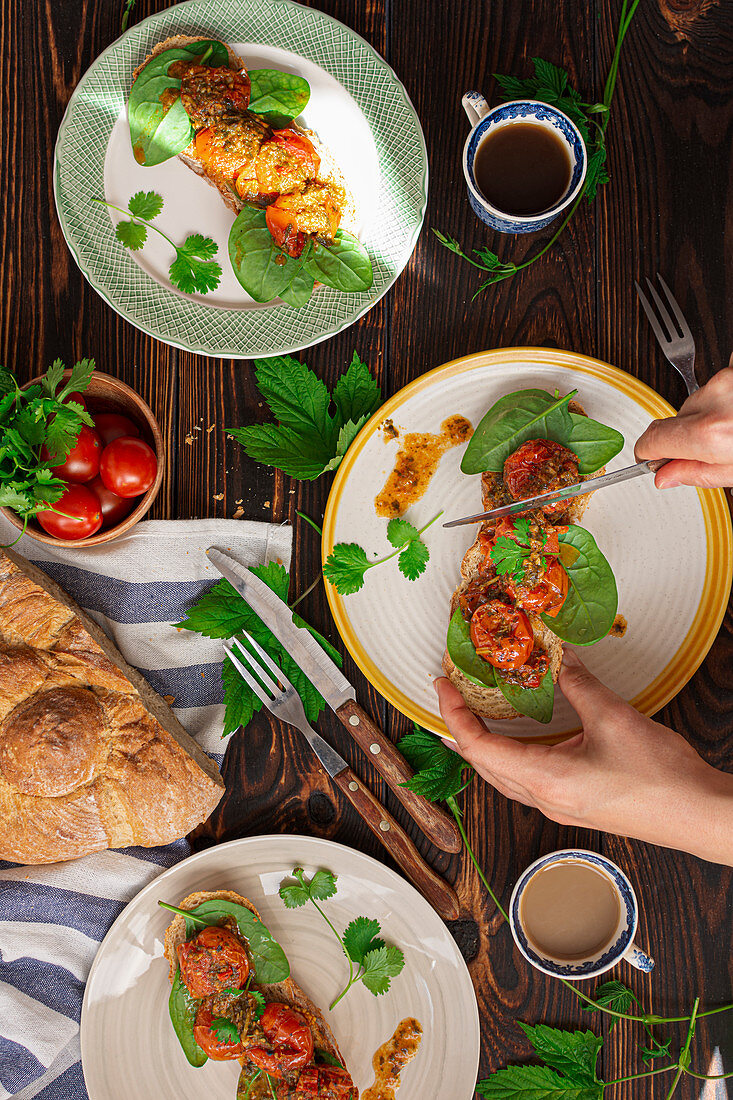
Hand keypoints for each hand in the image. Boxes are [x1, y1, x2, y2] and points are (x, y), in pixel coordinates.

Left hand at [436, 650, 732, 864]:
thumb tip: (560, 659)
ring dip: (481, 748)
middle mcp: (546, 799)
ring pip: (502, 778)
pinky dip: (507, 759)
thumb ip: (580, 684)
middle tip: (448, 699)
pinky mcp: (573, 808)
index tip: (442, 687)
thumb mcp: (614, 717)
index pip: (480, 747)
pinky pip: (525, 783)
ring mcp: (558, 808)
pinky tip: (515, 743)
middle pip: (483, 766)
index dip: (454, 715)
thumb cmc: (663, 780)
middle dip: (459, 731)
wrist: (698, 816)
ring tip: (468, 720)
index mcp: (547, 780)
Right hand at [634, 363, 732, 488]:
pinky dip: (724, 399)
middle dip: (688, 436)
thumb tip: (665, 475)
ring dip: (709, 416)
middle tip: (713, 450)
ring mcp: (725, 378)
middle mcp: (715, 399)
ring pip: (698, 402)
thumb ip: (697, 474)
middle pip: (676, 420)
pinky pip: (717, 386)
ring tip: (732, 428)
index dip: (647, 454)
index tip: (648, 459)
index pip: (652, 439)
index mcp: (710, 433)